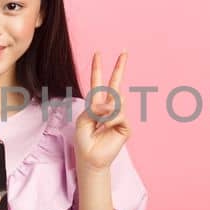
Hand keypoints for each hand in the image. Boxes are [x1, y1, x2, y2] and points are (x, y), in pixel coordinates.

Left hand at [75, 50, 130, 171]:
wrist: (90, 157)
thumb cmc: (84, 139)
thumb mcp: (84, 119)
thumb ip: (96, 108)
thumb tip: (113, 104)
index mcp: (96, 104)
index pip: (98, 83)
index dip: (98, 69)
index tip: (97, 54)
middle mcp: (109, 107)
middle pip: (115, 83)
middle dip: (120, 68)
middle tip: (124, 52)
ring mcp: (118, 116)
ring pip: (116, 103)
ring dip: (105, 112)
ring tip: (99, 125)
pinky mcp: (125, 126)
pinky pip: (119, 115)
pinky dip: (110, 120)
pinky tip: (106, 128)